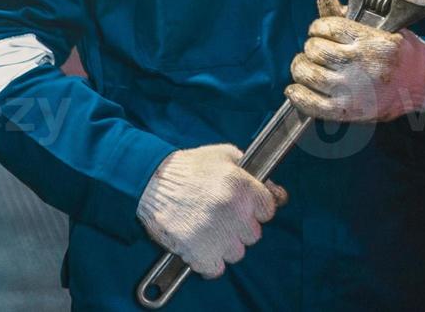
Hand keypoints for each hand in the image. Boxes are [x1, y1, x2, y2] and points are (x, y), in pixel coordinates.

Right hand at [137, 144, 283, 278]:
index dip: (256, 210)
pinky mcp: (198, 252)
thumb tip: (275, 190)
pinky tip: (199, 248)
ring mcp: (217, 234)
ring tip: (207, 232)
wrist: (149, 180)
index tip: (245, 209)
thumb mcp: (224, 156)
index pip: (269, 210)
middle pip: (253, 234)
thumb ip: (252, 172)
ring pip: (236, 253)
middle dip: (240, 228)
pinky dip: (207, 263)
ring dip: (224, 246)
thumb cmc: (187, 168)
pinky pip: (214, 269)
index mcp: (243, 187)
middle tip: (221, 219)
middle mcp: (234, 212)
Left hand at [286, 0, 424, 122]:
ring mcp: (352, 90)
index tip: (320, 31)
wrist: (420, 86)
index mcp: (373, 41)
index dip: (318, 27)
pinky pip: (309, 103)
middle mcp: (362, 65)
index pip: (328, 27)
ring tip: (309, 66)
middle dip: (311, 47)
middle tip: (316, 50)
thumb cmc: (400, 55)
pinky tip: (297, 88)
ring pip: (307, 73)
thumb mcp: (380, 29)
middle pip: (315, 49)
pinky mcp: (346, 110)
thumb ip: (346, 16)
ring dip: (302, 67)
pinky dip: (297, 94)